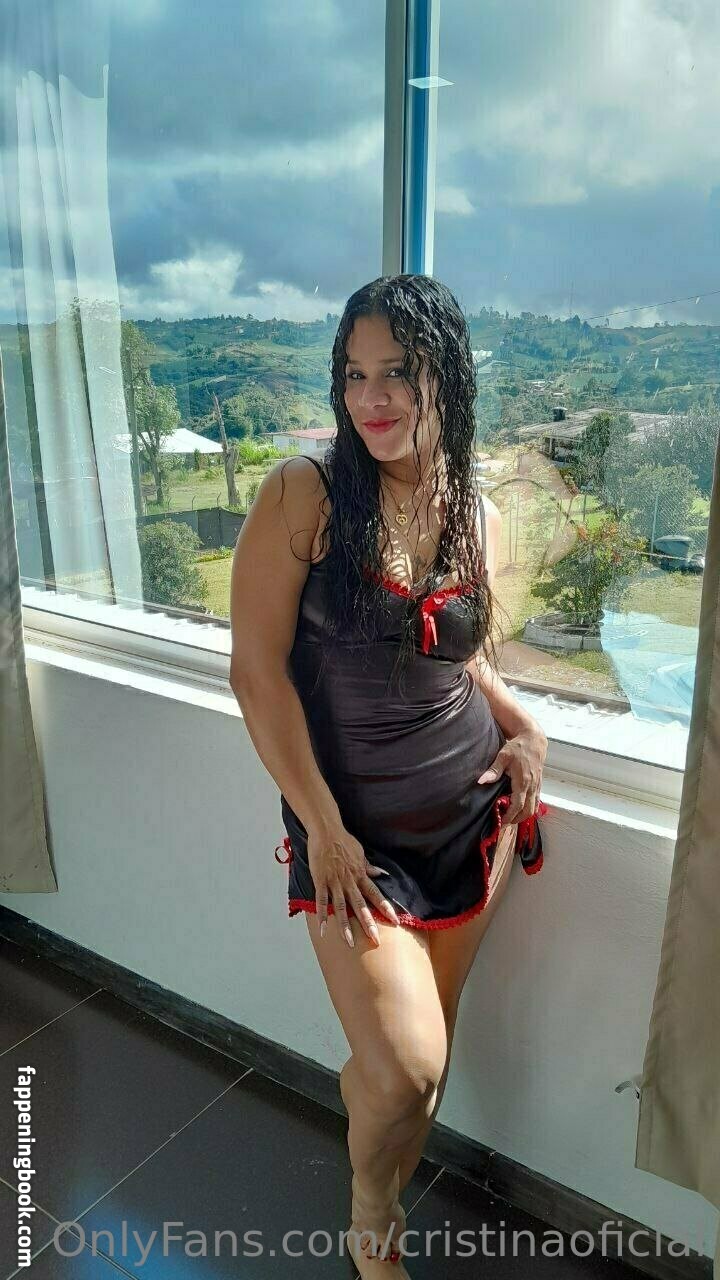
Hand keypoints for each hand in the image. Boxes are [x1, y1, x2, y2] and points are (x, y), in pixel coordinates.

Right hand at [307, 824, 399, 948]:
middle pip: (361, 906)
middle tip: (376, 941)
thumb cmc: (343, 841)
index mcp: (360, 875)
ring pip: (342, 908)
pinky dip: (322, 915)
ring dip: (346, 926)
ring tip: (350, 942)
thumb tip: (381, 873)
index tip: (396, 921)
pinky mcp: (321, 881)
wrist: (327, 830)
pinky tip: (323, 929)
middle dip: (369, 924)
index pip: (376, 895)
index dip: (385, 908)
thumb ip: (368, 867)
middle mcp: (350, 881)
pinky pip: (321, 900)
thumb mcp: (360, 853)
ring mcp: (335, 882)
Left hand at [477, 722, 547, 824]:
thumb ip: (493, 770)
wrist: (534, 739)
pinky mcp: (539, 784)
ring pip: (533, 808)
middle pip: (527, 811)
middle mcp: (532, 786)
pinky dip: (529, 808)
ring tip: (510, 817)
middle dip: (516, 820)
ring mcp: (537, 786)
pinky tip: (520, 809)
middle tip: (503, 823)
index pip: (518, 805)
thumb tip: (482, 781)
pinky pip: (536, 801)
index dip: (510, 816)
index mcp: (523, 781)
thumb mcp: (503, 756)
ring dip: (523, 816)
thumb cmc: (518, 747)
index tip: (501, 823)